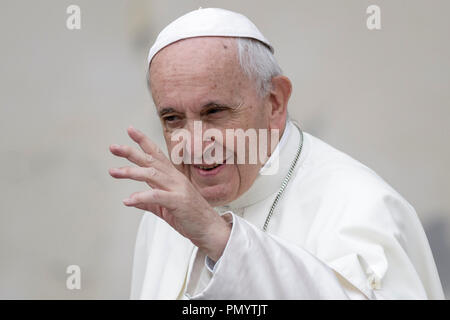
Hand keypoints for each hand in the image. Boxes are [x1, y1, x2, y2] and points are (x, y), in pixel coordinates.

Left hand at [108, 126, 230, 260]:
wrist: (210, 230)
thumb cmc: (191, 217)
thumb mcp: (165, 208)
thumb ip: (149, 202)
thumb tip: (132, 200)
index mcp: (173, 177)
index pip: (156, 154)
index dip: (143, 141)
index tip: (130, 130)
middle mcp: (175, 178)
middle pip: (151, 160)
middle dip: (131, 152)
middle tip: (113, 147)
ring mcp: (178, 189)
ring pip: (151, 174)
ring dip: (131, 172)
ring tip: (114, 172)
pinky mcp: (178, 202)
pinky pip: (156, 196)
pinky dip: (141, 197)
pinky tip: (128, 200)